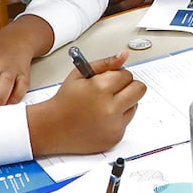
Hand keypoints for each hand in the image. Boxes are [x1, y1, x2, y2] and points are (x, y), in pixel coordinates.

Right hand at [27, 51, 145, 156]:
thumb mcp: (80, 74)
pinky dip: (118, 119)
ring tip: (104, 105)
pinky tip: (102, 118)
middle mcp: (110, 108)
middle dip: (129, 86)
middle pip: (139, 89)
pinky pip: (127, 122)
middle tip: (114, 90)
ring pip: (135, 106)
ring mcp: (114, 125)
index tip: (109, 80)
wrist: (53, 128)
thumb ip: (105, 63)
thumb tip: (124, 55)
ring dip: (125, 103)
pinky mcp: (116, 137)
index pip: (127, 75)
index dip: (118, 75)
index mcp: (101, 88)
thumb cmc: (65, 100)